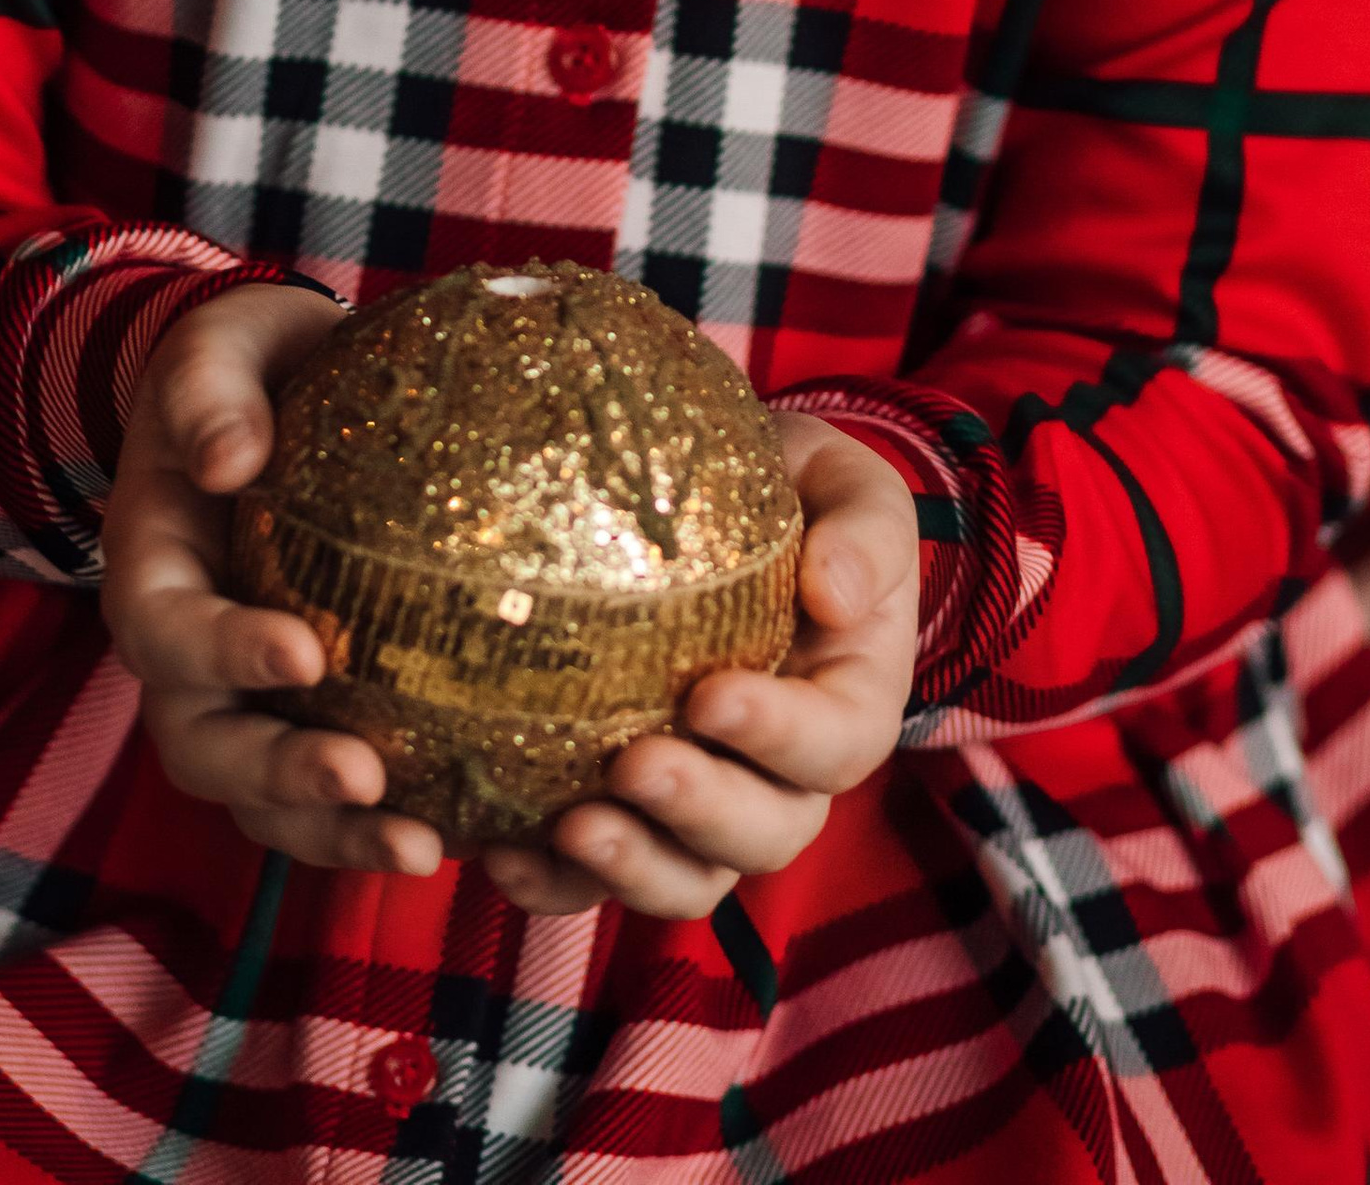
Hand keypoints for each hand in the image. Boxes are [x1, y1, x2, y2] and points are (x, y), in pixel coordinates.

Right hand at [99, 283, 448, 881]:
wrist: (268, 397)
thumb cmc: (244, 367)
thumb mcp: (219, 345)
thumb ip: (210, 391)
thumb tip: (232, 459)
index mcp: (151, 571)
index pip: (166, 632)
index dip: (224, 653)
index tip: (307, 651)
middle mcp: (184, 657)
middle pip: (206, 748)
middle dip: (278, 776)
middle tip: (365, 778)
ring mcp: (240, 699)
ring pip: (263, 799)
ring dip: (334, 834)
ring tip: (422, 848)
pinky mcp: (306, 717)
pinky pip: (330, 794)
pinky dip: (381, 826)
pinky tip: (463, 835)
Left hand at [477, 414, 919, 923]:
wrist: (722, 500)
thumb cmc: (798, 494)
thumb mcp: (848, 486)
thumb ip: (864, 531)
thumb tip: (835, 596)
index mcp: (848, 702)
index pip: (834, 744)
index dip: (779, 737)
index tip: (710, 696)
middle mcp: (786, 774)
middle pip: (765, 834)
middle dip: (699, 812)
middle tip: (634, 765)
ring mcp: (708, 804)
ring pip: (690, 877)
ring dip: (634, 866)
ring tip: (571, 826)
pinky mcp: (633, 814)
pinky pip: (600, 878)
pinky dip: (556, 883)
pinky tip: (505, 853)